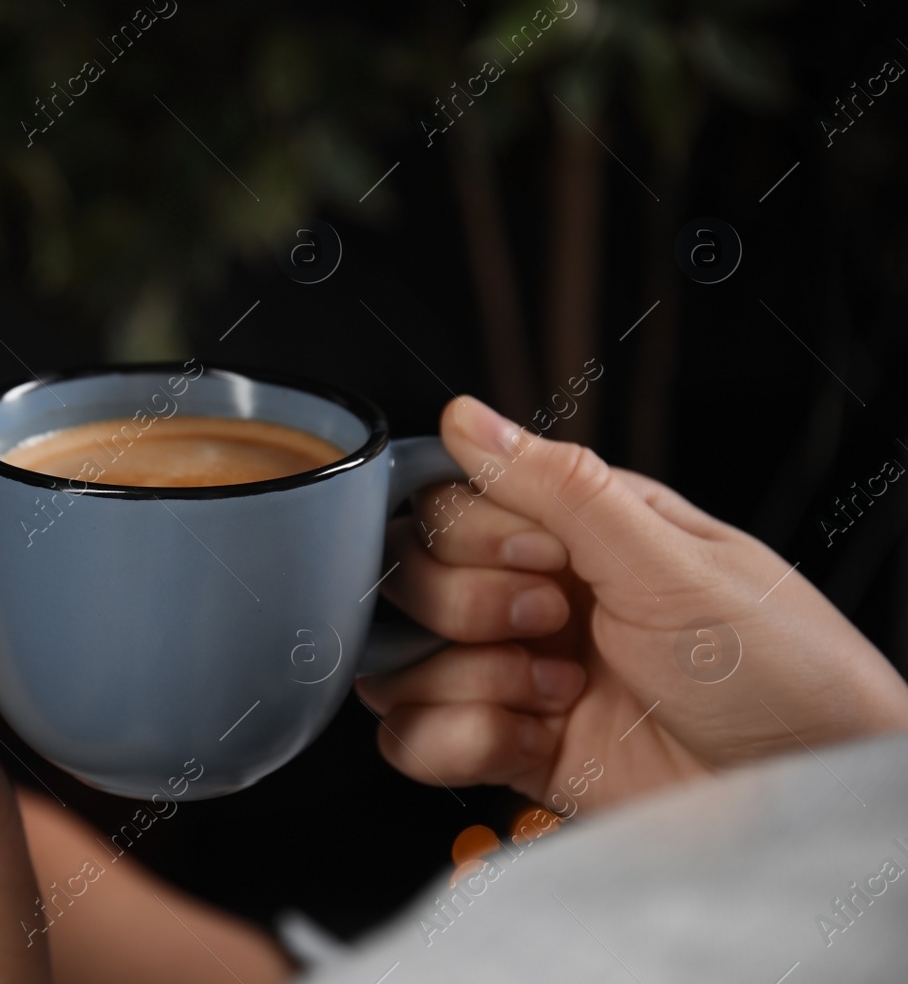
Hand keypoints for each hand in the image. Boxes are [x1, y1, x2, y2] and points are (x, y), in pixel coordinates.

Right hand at [358, 395, 907, 815]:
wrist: (806, 789)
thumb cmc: (775, 665)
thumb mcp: (669, 560)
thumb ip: (558, 486)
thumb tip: (465, 416)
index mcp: (571, 533)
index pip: (445, 506)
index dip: (472, 537)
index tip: (542, 560)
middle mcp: (531, 597)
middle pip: (410, 581)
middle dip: (468, 609)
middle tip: (552, 625)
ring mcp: (515, 676)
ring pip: (399, 662)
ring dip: (466, 679)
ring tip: (553, 692)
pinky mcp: (509, 749)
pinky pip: (413, 739)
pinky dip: (454, 740)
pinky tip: (527, 736)